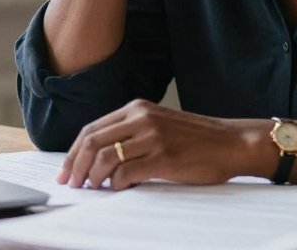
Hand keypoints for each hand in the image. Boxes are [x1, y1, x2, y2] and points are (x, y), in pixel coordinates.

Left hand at [57, 100, 260, 190]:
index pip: (92, 128)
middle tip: (71, 183)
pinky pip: (126, 172)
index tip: (66, 170)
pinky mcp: (164, 157)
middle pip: (92, 141)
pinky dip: (116, 184)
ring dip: (93, 177)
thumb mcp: (158, 124)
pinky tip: (119, 188)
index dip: (73, 151)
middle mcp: (142, 117)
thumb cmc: (195, 138)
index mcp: (137, 108)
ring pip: (105, 157)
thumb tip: (98, 158)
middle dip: (75, 165)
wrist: (230, 142)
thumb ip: (132, 132)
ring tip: (94, 188)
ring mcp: (153, 136)